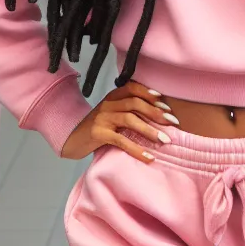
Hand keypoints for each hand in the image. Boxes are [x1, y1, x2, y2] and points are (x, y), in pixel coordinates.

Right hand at [60, 81, 179, 162]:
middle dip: (156, 112)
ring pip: (130, 120)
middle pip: (135, 103)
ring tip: (165, 140)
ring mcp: (102, 119)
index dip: (150, 94)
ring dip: (150, 130)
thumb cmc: (98, 127)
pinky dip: (137, 149)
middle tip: (173, 123)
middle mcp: (107, 104)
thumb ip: (129, 109)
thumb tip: (160, 113)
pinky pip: (121, 141)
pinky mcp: (98, 134)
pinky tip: (149, 157)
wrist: (71, 139)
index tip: (166, 104)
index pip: (133, 88)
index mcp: (112, 96)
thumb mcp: (112, 113)